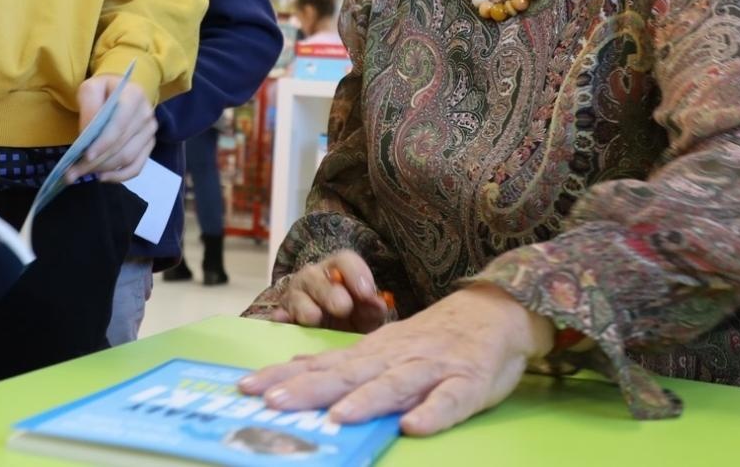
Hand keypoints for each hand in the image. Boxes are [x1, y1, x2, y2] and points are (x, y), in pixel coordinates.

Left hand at [66, 74, 154, 183]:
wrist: (120, 90)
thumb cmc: (103, 90)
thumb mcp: (90, 88)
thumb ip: (89, 106)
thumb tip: (87, 133)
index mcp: (134, 96)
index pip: (119, 124)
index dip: (103, 142)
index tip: (85, 156)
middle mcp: (146, 114)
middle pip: (122, 145)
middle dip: (96, 162)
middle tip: (72, 173)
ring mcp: (149, 131)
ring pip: (128, 158)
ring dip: (104, 170)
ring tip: (80, 174)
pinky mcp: (149, 145)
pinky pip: (137, 167)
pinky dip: (120, 176)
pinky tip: (102, 177)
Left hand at [239, 284, 555, 436]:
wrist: (493, 312)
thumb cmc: (432, 337)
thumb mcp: (382, 345)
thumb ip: (344, 360)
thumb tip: (296, 369)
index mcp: (371, 353)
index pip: (321, 364)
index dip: (285, 376)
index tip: (247, 388)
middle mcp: (394, 359)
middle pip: (348, 374)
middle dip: (310, 389)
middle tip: (274, 403)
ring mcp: (431, 369)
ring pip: (394, 385)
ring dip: (366, 401)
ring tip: (339, 417)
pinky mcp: (467, 383)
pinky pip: (449, 401)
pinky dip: (432, 413)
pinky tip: (413, 427)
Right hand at [264, 250, 388, 332]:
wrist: (330, 331)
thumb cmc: (353, 318)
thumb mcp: (367, 314)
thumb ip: (373, 308)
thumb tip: (378, 304)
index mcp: (338, 269)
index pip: (345, 261)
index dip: (356, 274)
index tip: (367, 293)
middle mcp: (313, 277)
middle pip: (315, 277)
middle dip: (329, 292)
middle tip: (343, 307)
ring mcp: (295, 295)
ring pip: (295, 296)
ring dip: (305, 307)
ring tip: (315, 318)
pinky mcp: (283, 314)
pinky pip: (279, 315)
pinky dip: (282, 319)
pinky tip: (285, 323)